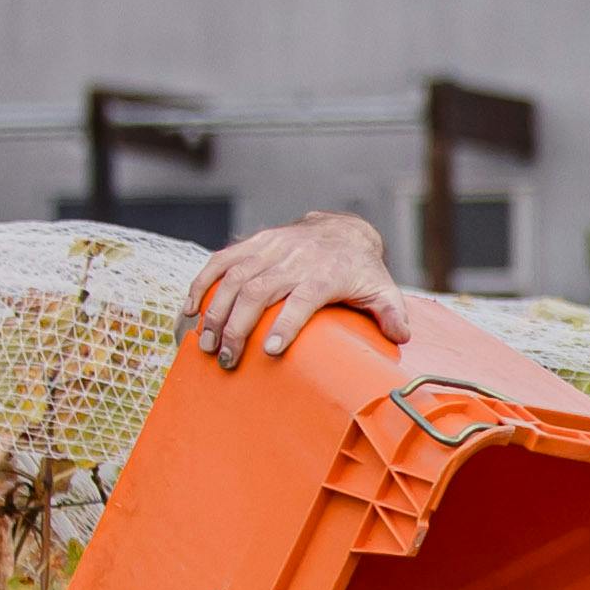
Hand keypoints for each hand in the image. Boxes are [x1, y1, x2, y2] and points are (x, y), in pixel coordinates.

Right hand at [182, 212, 405, 367]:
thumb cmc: (361, 270)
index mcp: (325, 274)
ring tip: (203, 345)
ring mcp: (269, 249)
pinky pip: (220, 261)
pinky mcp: (253, 244)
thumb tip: (399, 336)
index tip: (269, 351)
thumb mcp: (382, 290)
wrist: (342, 230)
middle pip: (259, 292)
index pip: (302, 299)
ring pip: (234, 279)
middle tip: (226, 360)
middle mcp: (294, 259)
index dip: (286, 324)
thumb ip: (391, 313)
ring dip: (214, 313)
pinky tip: (189, 310)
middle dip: (238, 328)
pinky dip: (201, 284)